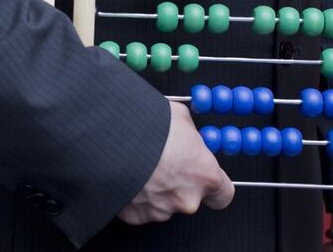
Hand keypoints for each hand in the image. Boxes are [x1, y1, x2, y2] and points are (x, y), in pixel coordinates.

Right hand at [118, 102, 234, 223]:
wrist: (108, 139)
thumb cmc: (145, 126)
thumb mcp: (177, 115)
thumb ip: (189, 131)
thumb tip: (187, 131)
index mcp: (204, 175)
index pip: (224, 194)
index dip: (214, 184)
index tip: (206, 177)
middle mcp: (186, 199)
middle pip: (189, 196)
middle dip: (177, 181)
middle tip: (162, 161)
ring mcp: (159, 211)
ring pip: (163, 202)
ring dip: (154, 187)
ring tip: (140, 163)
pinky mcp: (134, 216)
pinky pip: (139, 206)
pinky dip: (135, 193)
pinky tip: (128, 174)